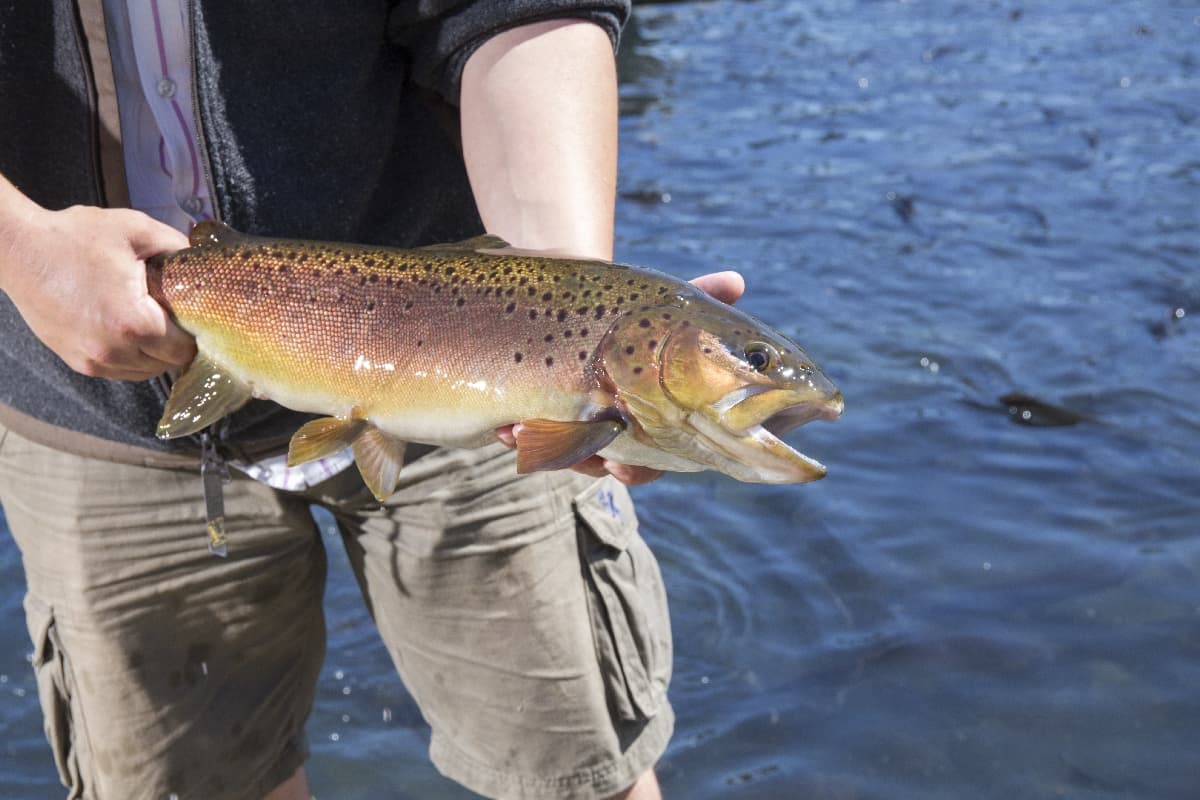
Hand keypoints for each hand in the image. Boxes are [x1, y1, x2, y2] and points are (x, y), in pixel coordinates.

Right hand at [0, 202, 195, 380]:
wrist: (19, 251)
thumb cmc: (76, 237)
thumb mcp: (135, 230)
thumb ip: (177, 247)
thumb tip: (206, 262)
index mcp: (133, 323)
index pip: (185, 350)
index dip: (195, 333)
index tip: (193, 315)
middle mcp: (114, 351)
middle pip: (168, 364)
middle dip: (177, 343)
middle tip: (174, 316)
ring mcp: (93, 361)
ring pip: (145, 372)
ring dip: (155, 353)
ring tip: (151, 322)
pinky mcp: (78, 362)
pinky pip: (121, 371)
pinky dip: (132, 357)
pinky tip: (129, 330)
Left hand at [495, 270, 745, 485]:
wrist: (566, 297)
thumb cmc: (624, 308)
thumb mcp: (658, 303)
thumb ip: (699, 296)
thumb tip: (736, 282)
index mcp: (656, 413)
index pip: (655, 457)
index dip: (638, 469)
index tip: (620, 470)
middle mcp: (619, 427)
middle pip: (606, 465)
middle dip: (591, 463)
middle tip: (578, 460)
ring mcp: (577, 425)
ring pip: (567, 456)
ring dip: (549, 448)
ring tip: (524, 430)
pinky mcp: (540, 421)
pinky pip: (531, 443)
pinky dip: (518, 437)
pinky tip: (507, 427)